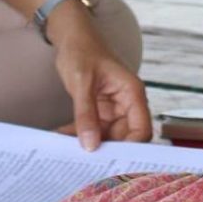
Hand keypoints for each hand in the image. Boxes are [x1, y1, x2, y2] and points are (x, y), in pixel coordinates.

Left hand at [47, 6, 151, 149]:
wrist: (71, 36)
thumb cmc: (82, 50)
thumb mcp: (82, 82)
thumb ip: (86, 114)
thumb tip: (90, 145)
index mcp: (132, 93)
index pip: (142, 129)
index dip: (131, 148)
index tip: (111, 161)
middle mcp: (127, 103)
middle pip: (125, 138)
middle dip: (107, 151)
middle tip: (86, 164)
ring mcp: (113, 109)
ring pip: (107, 137)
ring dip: (89, 144)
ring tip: (68, 153)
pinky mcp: (100, 111)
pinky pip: (93, 130)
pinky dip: (79, 135)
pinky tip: (61, 140)